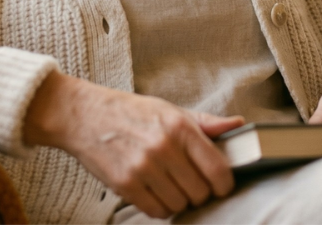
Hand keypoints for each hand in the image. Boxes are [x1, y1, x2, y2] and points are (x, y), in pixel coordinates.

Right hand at [24, 72, 243, 217]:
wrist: (85, 116)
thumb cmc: (131, 113)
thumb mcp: (170, 110)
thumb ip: (205, 123)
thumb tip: (237, 125)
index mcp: (180, 127)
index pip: (217, 169)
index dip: (224, 184)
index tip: (220, 186)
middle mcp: (164, 148)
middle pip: (200, 192)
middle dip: (200, 193)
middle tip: (191, 185)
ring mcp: (143, 168)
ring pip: (179, 204)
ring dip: (179, 201)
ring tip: (171, 187)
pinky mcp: (125, 184)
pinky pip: (156, 211)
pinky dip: (160, 208)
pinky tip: (156, 194)